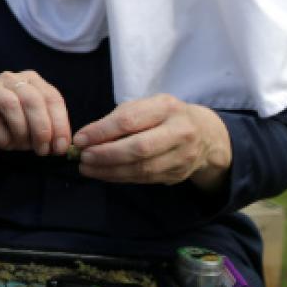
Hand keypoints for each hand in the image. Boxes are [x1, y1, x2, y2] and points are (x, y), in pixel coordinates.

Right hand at [0, 70, 71, 168]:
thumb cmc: (8, 123)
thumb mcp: (32, 123)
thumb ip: (48, 129)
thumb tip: (61, 146)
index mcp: (32, 80)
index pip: (52, 98)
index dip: (60, 124)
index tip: (60, 148)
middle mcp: (12, 79)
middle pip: (32, 100)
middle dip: (41, 128)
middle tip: (42, 150)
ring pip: (11, 105)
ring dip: (21, 131)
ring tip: (22, 146)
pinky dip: (1, 136)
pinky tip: (5, 144)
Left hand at [72, 94, 231, 190]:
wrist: (206, 135)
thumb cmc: (164, 116)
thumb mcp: (146, 107)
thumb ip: (118, 119)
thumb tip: (86, 138)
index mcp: (167, 108)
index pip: (129, 120)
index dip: (101, 132)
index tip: (80, 139)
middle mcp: (179, 132)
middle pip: (139, 148)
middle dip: (106, 155)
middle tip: (83, 158)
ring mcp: (182, 156)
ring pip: (142, 168)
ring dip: (109, 171)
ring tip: (87, 168)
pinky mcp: (178, 174)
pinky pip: (144, 179)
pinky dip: (120, 177)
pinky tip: (103, 174)